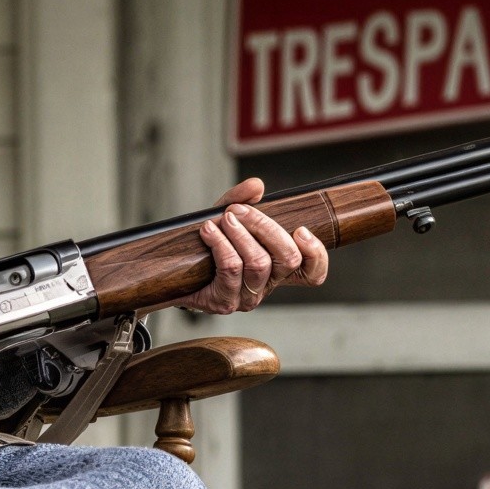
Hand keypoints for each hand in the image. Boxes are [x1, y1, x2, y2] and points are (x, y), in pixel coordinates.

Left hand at [178, 177, 330, 314]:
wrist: (174, 271)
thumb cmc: (207, 246)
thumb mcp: (226, 217)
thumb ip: (242, 200)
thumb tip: (256, 186)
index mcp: (277, 268)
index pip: (313, 273)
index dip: (315, 254)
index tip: (301, 231)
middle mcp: (267, 285)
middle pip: (288, 259)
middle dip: (265, 227)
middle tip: (239, 211)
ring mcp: (248, 297)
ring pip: (258, 263)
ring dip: (240, 234)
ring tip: (223, 220)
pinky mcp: (225, 302)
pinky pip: (231, 269)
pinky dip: (221, 244)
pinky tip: (208, 231)